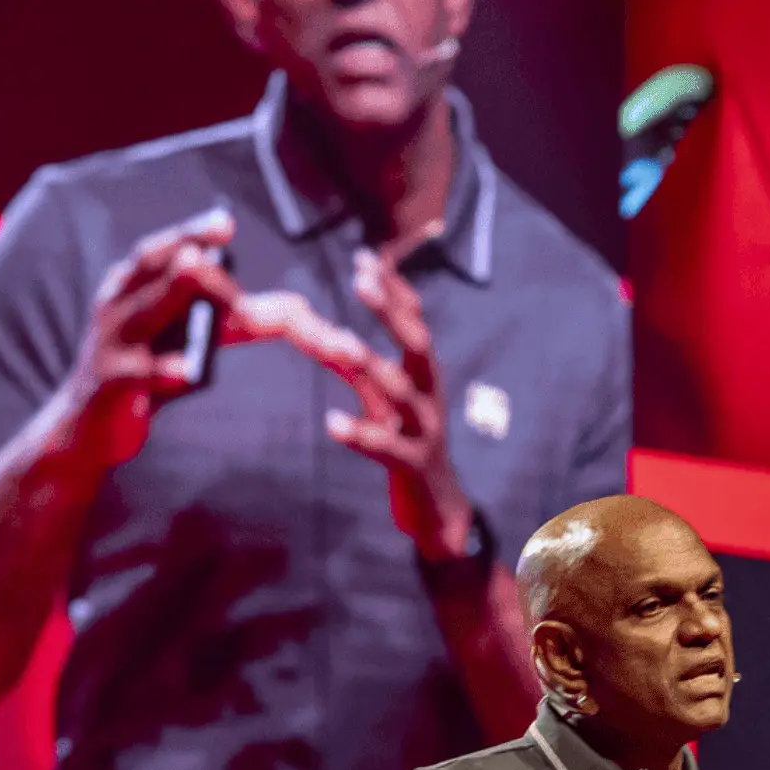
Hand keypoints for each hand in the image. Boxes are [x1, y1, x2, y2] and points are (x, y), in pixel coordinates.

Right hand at [66, 208, 243, 467]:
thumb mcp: (174, 339)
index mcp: (127, 288)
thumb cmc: (138, 373)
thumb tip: (281, 311)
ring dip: (170, 290)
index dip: (189, 233)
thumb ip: (218, 320)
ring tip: (196, 271)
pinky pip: (140, 376)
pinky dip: (165, 371)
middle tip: (215, 241)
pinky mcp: (112, 386)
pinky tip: (190, 370)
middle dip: (182, 252)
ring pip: (143, 313)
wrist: (85, 427)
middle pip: (149, 271)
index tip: (224, 223)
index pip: (158, 252)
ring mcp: (110, 345)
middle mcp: (115, 308)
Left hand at [309, 242, 476, 560]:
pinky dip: (359, 434)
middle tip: (361, 280)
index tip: (365, 257)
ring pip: (401, 392)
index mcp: (425, 377)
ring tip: (342, 345)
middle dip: (390, 310)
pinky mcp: (412, 464)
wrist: (438, 512)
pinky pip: (386, 447)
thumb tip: (332, 332)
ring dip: (371, 365)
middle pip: (417, 344)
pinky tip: (330, 424)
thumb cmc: (409, 448)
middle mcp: (430, 396)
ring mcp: (425, 429)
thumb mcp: (389, 404)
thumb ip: (365, 370)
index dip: (393, 289)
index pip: (414, 321)